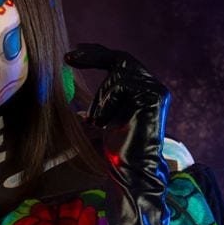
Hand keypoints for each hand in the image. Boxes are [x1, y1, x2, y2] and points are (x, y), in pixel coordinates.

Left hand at [64, 43, 169, 167]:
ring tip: (96, 122)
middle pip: (120, 59)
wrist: (131, 171)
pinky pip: (121, 87)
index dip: (95, 54)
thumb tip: (70, 84)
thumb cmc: (115, 150)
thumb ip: (96, 100)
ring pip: (117, 74)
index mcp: (141, 89)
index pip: (119, 61)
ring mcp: (155, 91)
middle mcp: (152, 87)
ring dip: (99, 98)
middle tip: (68, 57)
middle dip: (92, 57)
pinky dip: (106, 105)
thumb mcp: (101, 117)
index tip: (71, 54)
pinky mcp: (154, 97)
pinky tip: (105, 125)